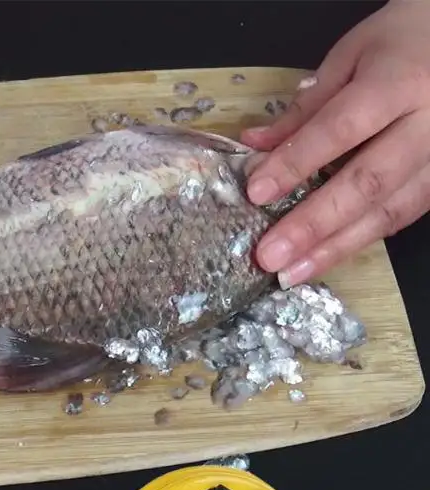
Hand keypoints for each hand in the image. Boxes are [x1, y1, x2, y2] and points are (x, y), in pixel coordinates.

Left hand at [241, 0, 429, 287]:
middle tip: (269, 256)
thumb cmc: (408, 39)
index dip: (296, 163)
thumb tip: (254, 147)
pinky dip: (360, 240)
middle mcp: (429, 124)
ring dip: (335, 248)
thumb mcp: (353, 55)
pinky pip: (402, 216)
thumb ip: (306, 107)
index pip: (339, 130)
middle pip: (367, 183)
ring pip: (388, 211)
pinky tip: (324, 258)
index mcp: (400, 82)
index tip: (256, 192)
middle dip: (313, 225)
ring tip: (290, 274)